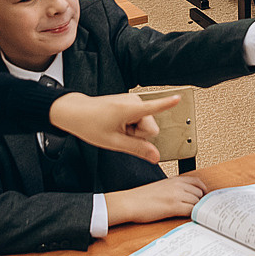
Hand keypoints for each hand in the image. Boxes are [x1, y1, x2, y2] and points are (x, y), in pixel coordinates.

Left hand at [52, 92, 179, 162]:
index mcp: (129, 109)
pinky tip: (118, 124)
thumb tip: (156, 157)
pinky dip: (131, 125)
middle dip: (139, 134)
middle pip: (151, 127)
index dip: (166, 104)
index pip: (153, 107)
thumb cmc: (90, 124)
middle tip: (121, 133)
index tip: (178, 97)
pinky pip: (140, 119)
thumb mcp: (114, 143)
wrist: (76, 112)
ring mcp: (132, 100)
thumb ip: (138, 149)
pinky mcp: (131, 102)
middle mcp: (134, 101)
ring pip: (146, 124)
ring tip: (117, 128)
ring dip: (134, 130)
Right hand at [107, 175, 204, 226]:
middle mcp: (177, 186)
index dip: (203, 190)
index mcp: (174, 180)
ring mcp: (176, 195)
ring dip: (198, 209)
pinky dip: (194, 214)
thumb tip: (185, 197)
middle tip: (201, 209)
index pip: (197, 182)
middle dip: (201, 201)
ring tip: (196, 215)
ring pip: (197, 201)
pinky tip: (192, 218)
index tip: (205, 197)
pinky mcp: (173, 206)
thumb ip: (174, 189)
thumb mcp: (160, 187)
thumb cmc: (141, 197)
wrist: (130, 202)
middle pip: (199, 193)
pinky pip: (191, 210)